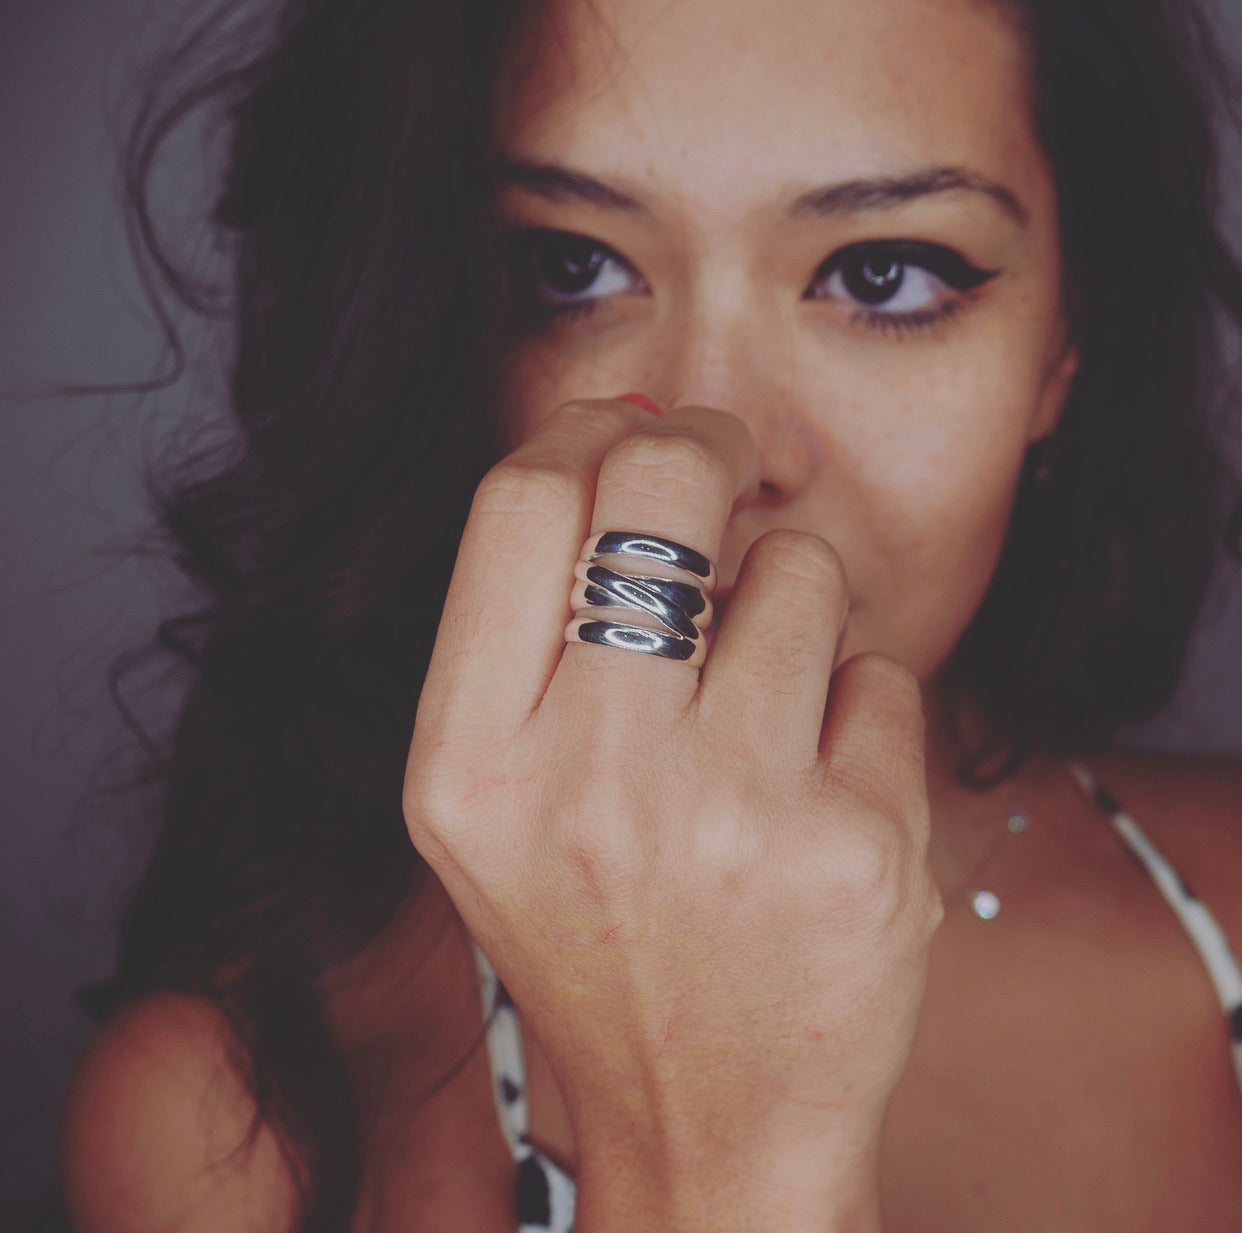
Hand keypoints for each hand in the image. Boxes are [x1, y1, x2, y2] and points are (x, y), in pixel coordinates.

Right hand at [403, 399, 940, 1230]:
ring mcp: (735, 818)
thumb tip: (622, 431)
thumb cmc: (592, 935)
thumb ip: (527, 623)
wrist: (707, 1121)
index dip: (584, 435)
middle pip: (662, 482)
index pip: (519, 502)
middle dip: (704, 449)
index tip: (628, 435)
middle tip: (724, 472)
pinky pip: (880, 668)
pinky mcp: (862, 849)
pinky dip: (856, 702)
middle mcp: (589, 785)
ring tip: (761, 710)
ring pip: (797, 566)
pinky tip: (818, 791)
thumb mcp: (492, 802)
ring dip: (789, 603)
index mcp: (468, 768)